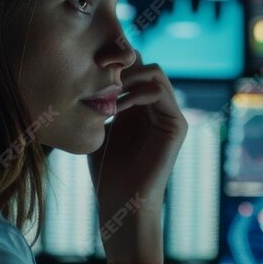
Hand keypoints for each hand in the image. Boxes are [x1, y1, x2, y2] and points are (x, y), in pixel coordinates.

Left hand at [87, 50, 186, 263]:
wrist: (122, 201)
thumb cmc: (106, 171)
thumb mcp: (99, 128)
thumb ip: (100, 101)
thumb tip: (84, 73)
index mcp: (143, 106)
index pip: (134, 66)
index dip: (114, 61)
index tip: (89, 69)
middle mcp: (159, 107)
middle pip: (145, 64)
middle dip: (121, 65)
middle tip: (98, 75)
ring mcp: (171, 115)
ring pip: (155, 72)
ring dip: (128, 76)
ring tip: (107, 91)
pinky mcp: (178, 125)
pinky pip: (159, 92)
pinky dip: (136, 93)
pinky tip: (117, 108)